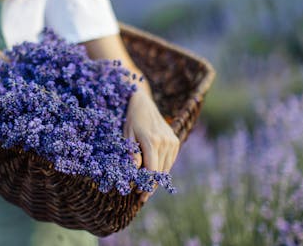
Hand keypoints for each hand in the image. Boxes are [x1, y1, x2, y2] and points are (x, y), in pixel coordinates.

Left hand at [123, 88, 179, 202]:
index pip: (152, 169)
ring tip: (147, 189)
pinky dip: (162, 169)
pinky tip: (153, 175)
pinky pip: (170, 161)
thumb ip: (132, 154)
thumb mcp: (127, 136)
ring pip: (166, 167)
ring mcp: (172, 141)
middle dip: (151, 186)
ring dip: (157, 179)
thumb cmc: (131, 120)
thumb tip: (134, 171)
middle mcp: (165, 142)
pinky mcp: (175, 141)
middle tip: (142, 197)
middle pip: (160, 171)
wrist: (143, 104)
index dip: (146, 184)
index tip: (139, 194)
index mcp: (152, 141)